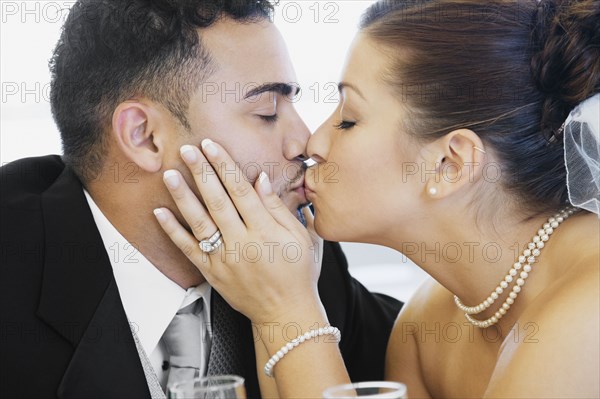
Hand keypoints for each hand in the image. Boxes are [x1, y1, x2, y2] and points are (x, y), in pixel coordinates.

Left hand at [154, 140, 323, 324]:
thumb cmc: (298, 274)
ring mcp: (225, 259)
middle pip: (218, 201)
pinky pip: (189, 250)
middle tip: (188, 150)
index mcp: (265, 231)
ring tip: (170, 174)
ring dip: (183, 197)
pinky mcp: (213, 273)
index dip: (225, 165)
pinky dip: (173, 231)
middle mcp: (242, 243)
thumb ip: (278, 209)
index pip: (241, 191)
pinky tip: (160, 212)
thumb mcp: (300, 238)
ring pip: (200, 222)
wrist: (285, 313)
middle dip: (202, 172)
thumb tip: (260, 180)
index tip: (212, 146)